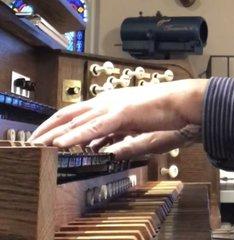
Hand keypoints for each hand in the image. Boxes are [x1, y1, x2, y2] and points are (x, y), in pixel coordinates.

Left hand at [29, 79, 207, 157]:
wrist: (185, 103)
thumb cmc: (166, 115)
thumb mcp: (137, 131)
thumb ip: (118, 138)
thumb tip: (102, 148)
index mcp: (111, 103)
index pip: (79, 113)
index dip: (61, 124)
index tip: (47, 136)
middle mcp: (108, 101)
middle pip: (71, 113)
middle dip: (49, 127)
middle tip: (32, 140)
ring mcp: (114, 105)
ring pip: (77, 120)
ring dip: (55, 132)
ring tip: (37, 143)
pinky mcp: (122, 113)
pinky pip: (94, 127)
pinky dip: (75, 136)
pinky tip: (60, 143)